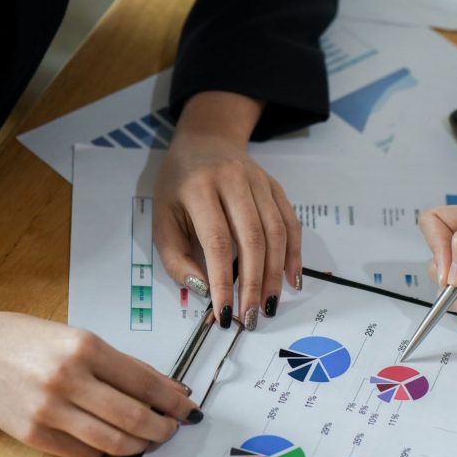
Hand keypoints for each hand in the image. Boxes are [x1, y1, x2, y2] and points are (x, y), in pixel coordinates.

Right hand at [0, 304, 200, 456]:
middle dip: (162, 429)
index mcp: (86, 348)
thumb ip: (128, 367)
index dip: (174, 403)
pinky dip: (105, 451)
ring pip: (113, 444)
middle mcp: (68, 380)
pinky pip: (84, 454)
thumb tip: (171, 390)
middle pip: (134, 419)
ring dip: (139, 446)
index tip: (187, 410)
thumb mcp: (82, 339)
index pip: (146, 384)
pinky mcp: (32, 435)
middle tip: (170, 430)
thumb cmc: (28, 340)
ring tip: (147, 440)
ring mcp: (48, 411)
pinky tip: (108, 440)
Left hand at [154, 92, 301, 330]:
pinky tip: (292, 280)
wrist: (205, 141)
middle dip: (254, 283)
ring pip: (276, 233)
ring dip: (275, 274)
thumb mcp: (162, 219)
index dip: (224, 281)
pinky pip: (290, 223)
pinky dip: (294, 254)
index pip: (217, 242)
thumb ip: (177, 258)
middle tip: (253, 316)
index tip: (225, 313)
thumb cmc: (178, 186)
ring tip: (270, 304)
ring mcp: (259, 182)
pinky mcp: (276, 187)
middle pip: (252, 239)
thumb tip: (204, 289)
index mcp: (198, 188)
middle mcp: (233, 180)